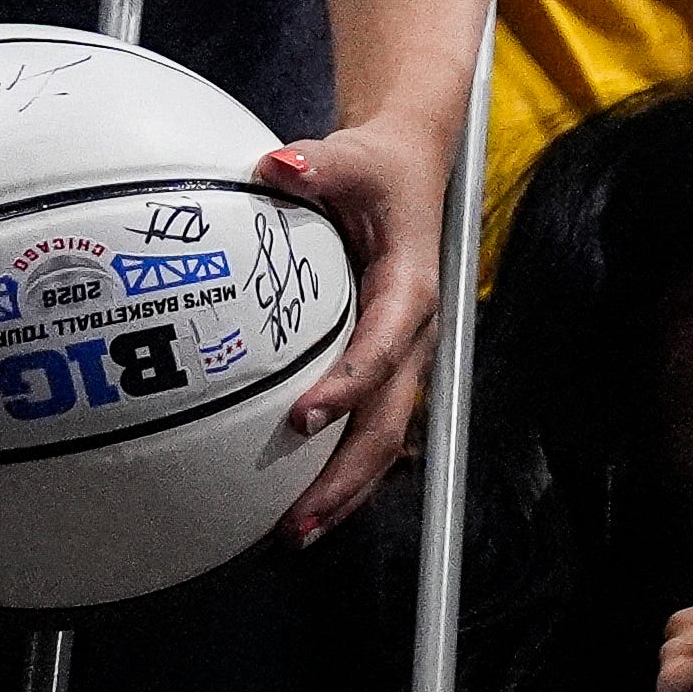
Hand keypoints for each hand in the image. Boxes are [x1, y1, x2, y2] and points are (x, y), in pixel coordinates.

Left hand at [254, 108, 455, 537]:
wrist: (408, 172)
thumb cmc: (376, 169)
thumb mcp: (352, 158)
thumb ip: (318, 162)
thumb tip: (278, 166)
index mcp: (412, 291)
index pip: (384, 347)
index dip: (350, 384)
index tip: (304, 418)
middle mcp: (414, 338)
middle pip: (388, 421)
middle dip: (348, 476)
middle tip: (299, 520)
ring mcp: (401, 360)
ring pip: (382, 438)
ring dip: (345, 488)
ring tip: (295, 534)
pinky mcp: (384, 368)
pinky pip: (366, 427)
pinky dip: (338, 469)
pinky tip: (297, 504)